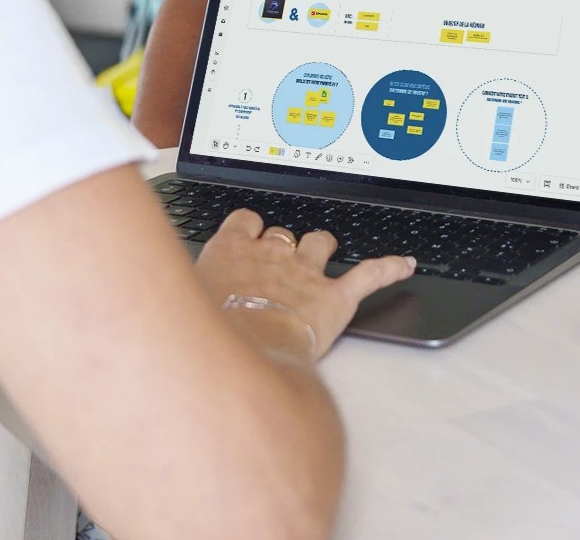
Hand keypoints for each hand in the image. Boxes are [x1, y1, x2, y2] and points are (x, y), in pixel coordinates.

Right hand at [194, 209, 414, 360]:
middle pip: (282, 235)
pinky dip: (389, 268)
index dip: (249, 230)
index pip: (245, 220)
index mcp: (231, 250)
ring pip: (320, 242)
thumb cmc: (206, 338)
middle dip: (282, 247)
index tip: (247, 239)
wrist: (243, 358)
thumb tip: (173, 304)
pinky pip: (369, 274)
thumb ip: (188, 295)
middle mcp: (272, 254)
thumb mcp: (182, 307)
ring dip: (320, 248)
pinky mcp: (335, 297)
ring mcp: (306, 273)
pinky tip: (405, 264)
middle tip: (274, 273)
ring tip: (319, 257)